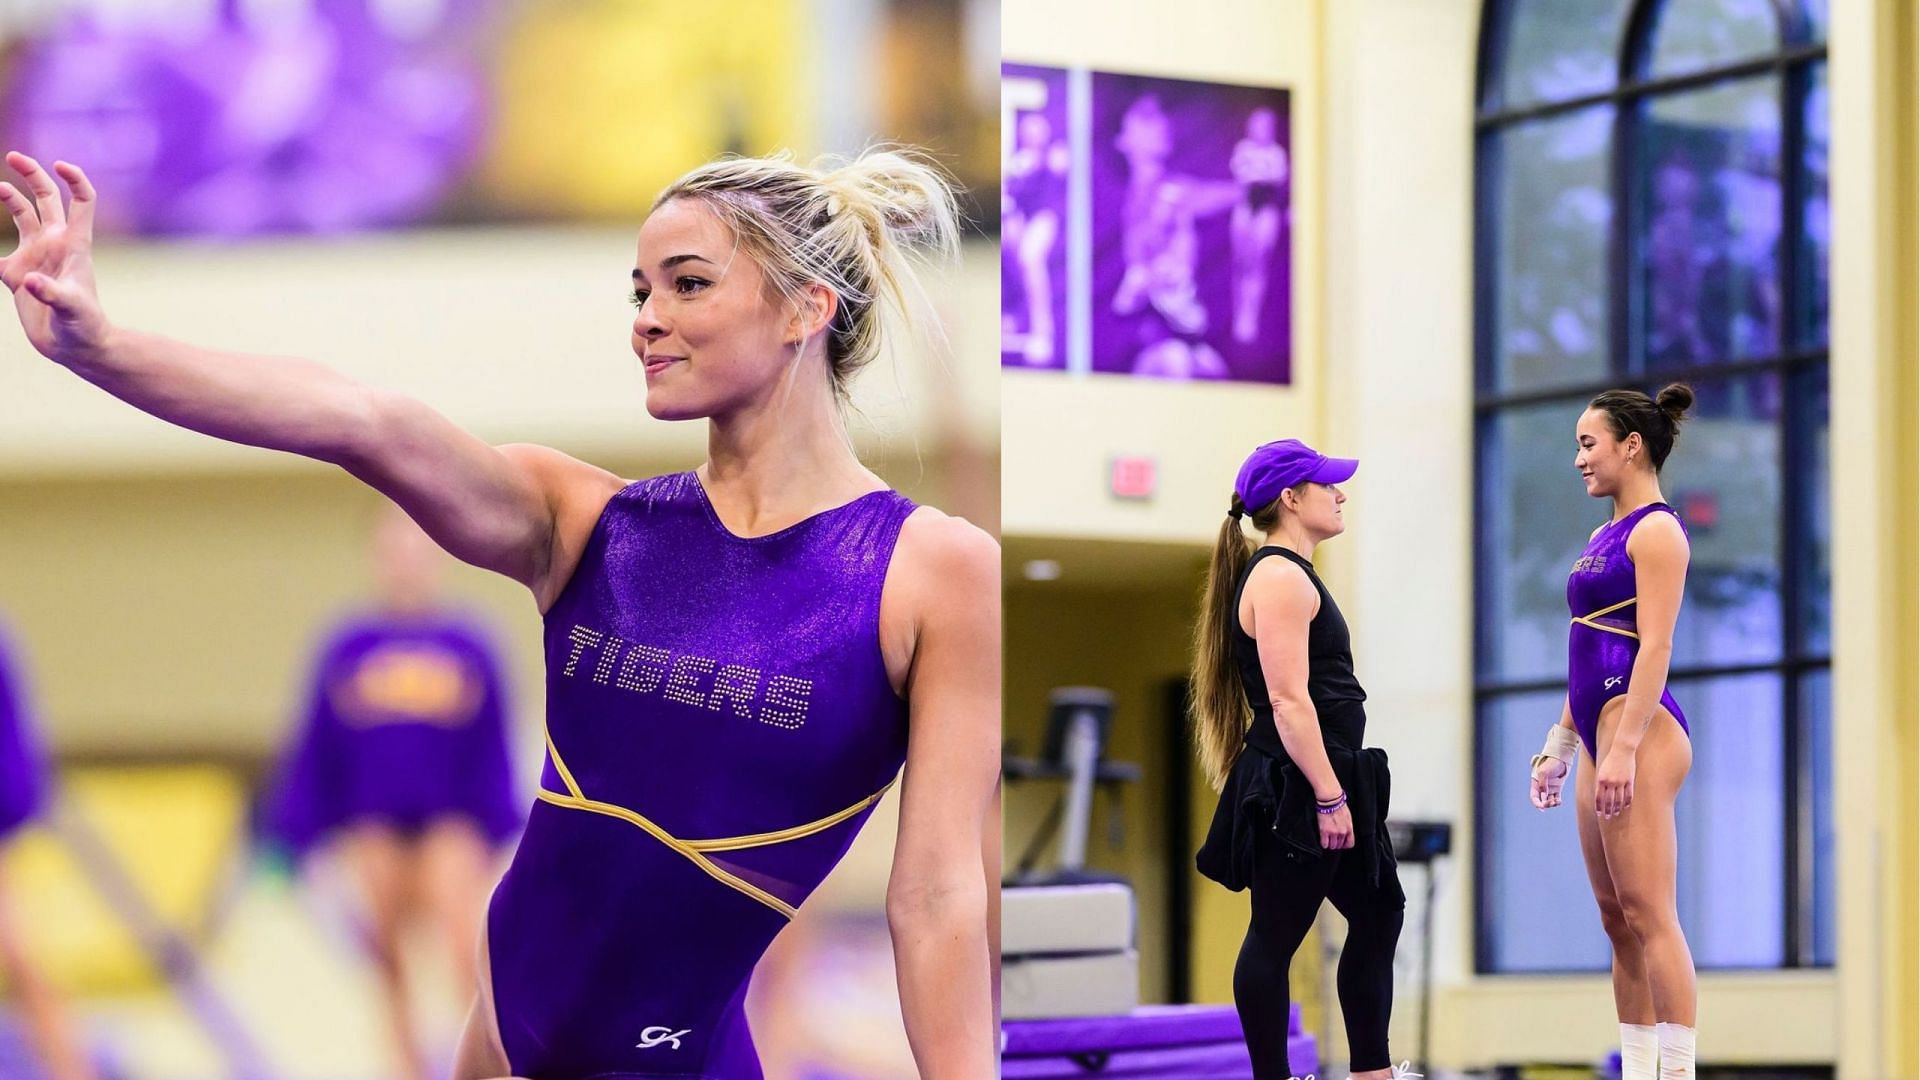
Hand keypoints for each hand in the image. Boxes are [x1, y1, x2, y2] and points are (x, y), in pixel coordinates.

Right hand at [0, 152, 111, 365]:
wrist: (78, 349)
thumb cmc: (85, 327)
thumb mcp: (74, 309)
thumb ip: (54, 293)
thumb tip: (29, 280)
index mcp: (74, 244)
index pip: (81, 201)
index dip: (75, 179)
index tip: (60, 164)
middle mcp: (54, 244)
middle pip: (46, 199)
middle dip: (32, 175)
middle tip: (13, 156)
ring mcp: (34, 257)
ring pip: (21, 216)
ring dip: (10, 198)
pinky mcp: (16, 275)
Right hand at [1317, 802, 1352, 850]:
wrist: (1330, 800)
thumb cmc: (1339, 806)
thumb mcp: (1348, 817)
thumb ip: (1347, 827)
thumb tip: (1344, 833)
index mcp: (1349, 828)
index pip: (1350, 844)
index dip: (1345, 845)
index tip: (1341, 843)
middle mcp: (1342, 832)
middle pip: (1339, 846)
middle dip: (1336, 843)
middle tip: (1333, 839)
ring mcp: (1333, 832)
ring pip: (1332, 846)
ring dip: (1330, 844)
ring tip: (1328, 839)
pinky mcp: (1324, 831)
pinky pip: (1324, 844)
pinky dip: (1324, 844)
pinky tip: (1323, 840)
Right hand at [1530, 755, 1569, 809]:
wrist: (1561, 759)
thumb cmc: (1551, 764)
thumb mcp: (1544, 772)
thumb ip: (1542, 783)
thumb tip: (1544, 793)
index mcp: (1536, 783)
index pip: (1534, 796)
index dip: (1536, 803)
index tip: (1541, 807)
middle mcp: (1542, 787)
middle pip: (1542, 800)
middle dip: (1546, 804)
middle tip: (1551, 803)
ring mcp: (1550, 788)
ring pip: (1549, 800)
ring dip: (1552, 803)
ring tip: (1556, 802)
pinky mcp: (1557, 788)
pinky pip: (1556, 798)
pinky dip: (1557, 801)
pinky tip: (1559, 802)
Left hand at [1595, 749, 1635, 818]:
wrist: (1622, 749)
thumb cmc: (1610, 760)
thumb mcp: (1601, 770)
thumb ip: (1600, 782)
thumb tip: (1600, 795)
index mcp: (1601, 779)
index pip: (1598, 797)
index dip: (1598, 807)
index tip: (1599, 813)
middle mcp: (1610, 782)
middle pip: (1608, 801)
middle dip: (1607, 810)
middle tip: (1607, 817)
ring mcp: (1621, 782)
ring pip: (1618, 799)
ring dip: (1616, 808)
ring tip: (1615, 813)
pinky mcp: (1630, 780)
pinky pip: (1628, 794)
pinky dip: (1626, 802)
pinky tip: (1624, 807)